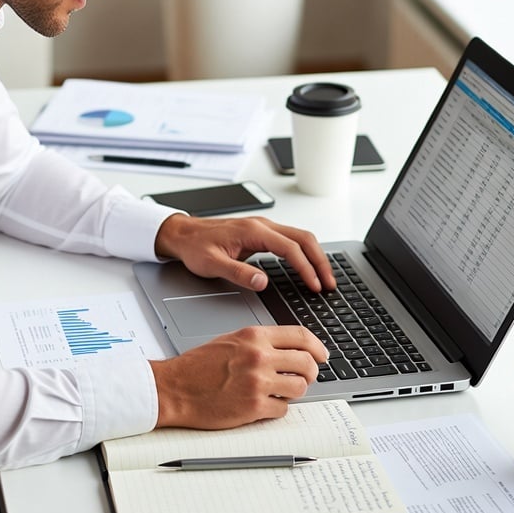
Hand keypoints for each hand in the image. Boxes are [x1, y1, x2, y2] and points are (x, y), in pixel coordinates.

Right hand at [150, 325, 327, 428]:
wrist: (174, 388)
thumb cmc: (198, 366)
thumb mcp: (231, 341)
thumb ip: (261, 343)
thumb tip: (291, 350)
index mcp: (254, 336)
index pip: (301, 336)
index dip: (317, 347)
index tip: (322, 355)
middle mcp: (259, 356)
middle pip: (307, 363)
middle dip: (311, 372)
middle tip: (305, 377)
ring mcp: (258, 382)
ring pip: (300, 387)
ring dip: (294, 391)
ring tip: (279, 391)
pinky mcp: (254, 407)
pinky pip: (283, 409)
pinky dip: (277, 408)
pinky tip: (262, 404)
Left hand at [154, 213, 335, 292]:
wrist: (183, 234)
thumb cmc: (195, 247)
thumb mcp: (211, 264)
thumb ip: (238, 273)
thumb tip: (262, 282)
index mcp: (253, 231)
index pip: (290, 248)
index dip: (306, 268)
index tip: (316, 286)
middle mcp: (262, 226)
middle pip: (304, 239)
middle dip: (320, 261)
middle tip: (330, 284)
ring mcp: (263, 228)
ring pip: (300, 237)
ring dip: (315, 256)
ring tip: (324, 279)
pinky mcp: (261, 233)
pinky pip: (291, 240)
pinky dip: (304, 253)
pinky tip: (308, 268)